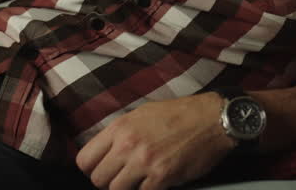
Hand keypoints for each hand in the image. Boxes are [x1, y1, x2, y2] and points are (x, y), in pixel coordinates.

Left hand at [76, 93, 234, 189]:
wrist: (211, 118)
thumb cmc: (179, 114)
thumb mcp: (142, 113)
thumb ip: (120, 133)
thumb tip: (104, 152)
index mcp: (120, 127)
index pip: (84, 159)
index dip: (91, 168)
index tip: (101, 169)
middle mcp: (128, 145)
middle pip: (98, 179)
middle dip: (108, 181)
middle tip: (122, 177)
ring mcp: (144, 162)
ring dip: (126, 188)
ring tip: (138, 180)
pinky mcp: (162, 177)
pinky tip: (155, 181)